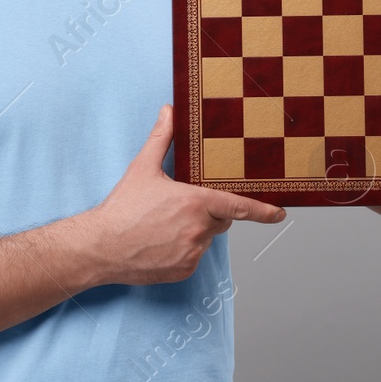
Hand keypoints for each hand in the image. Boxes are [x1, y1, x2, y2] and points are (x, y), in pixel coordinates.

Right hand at [83, 105, 285, 285]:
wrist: (100, 247)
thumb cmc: (121, 209)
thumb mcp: (142, 168)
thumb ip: (162, 138)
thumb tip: (169, 111)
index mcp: (194, 202)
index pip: (238, 206)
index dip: (263, 210)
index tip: (280, 213)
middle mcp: (198, 230)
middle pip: (221, 220)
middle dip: (209, 212)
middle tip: (181, 207)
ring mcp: (192, 253)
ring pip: (206, 239)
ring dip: (195, 231)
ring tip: (164, 226)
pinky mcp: (184, 270)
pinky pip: (194, 256)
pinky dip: (184, 249)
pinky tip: (161, 242)